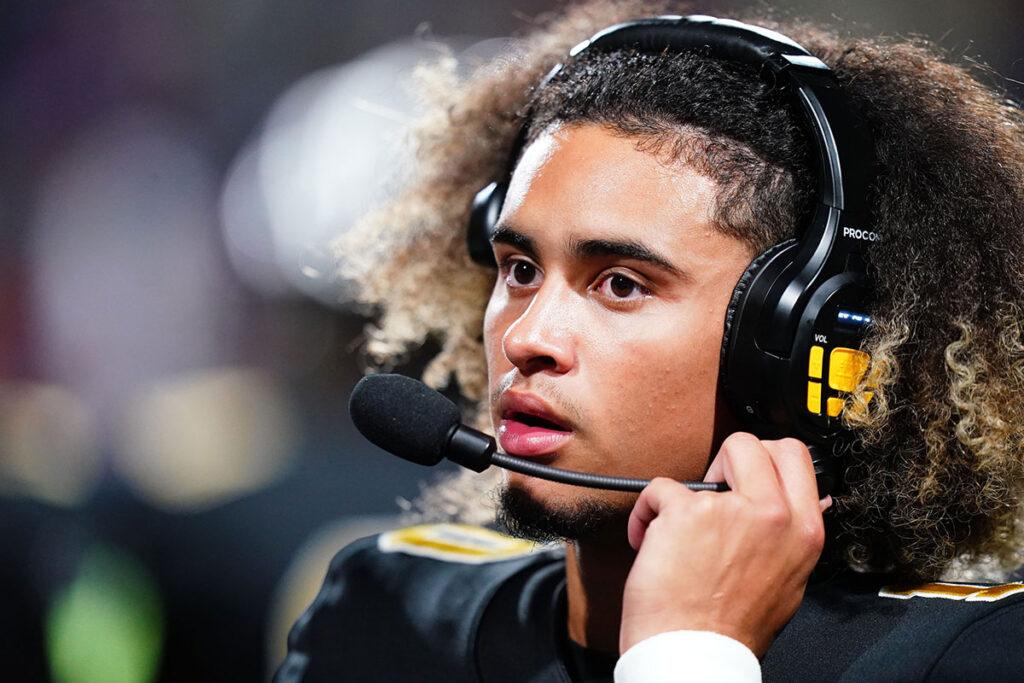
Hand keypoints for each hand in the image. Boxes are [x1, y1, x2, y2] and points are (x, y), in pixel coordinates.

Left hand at [619, 433, 828, 656]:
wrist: (692, 656)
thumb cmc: (729, 630)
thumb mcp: (786, 582)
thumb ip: (787, 538)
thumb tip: (798, 508)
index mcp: (803, 532)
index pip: (795, 457)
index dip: (765, 459)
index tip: (745, 476)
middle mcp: (773, 516)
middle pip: (755, 443)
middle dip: (728, 459)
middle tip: (714, 493)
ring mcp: (730, 510)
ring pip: (704, 462)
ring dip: (685, 494)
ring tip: (677, 530)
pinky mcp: (686, 512)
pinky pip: (659, 489)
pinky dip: (646, 513)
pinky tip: (650, 541)